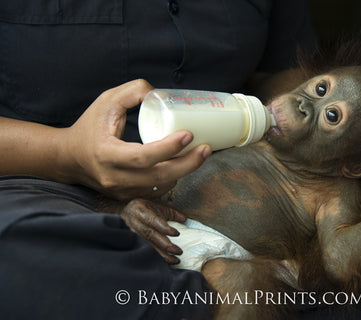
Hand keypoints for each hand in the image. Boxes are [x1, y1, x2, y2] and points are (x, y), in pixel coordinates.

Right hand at [59, 79, 211, 199]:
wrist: (69, 157)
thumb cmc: (89, 126)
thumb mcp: (107, 101)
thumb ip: (132, 92)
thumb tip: (162, 94)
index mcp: (107, 154)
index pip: (142, 156)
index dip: (169, 148)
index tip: (189, 135)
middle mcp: (114, 177)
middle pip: (158, 177)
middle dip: (188, 164)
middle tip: (206, 149)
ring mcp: (120, 190)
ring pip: (160, 186)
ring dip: (183, 171)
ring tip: (199, 154)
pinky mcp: (126, 196)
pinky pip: (156, 191)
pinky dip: (172, 179)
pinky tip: (182, 165)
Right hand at [121, 198, 185, 263]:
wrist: (122, 212)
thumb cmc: (143, 210)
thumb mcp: (156, 207)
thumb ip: (172, 213)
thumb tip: (185, 219)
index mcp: (142, 211)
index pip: (154, 220)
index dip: (164, 228)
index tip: (177, 233)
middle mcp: (135, 222)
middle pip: (150, 235)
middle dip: (165, 245)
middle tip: (178, 252)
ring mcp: (130, 234)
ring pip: (145, 246)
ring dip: (160, 254)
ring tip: (174, 260)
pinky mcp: (130, 242)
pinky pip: (141, 251)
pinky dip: (152, 257)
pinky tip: (162, 263)